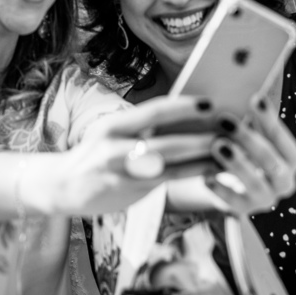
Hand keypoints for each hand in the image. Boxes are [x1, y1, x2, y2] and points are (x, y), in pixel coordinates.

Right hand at [42, 97, 221, 216]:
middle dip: (201, 137)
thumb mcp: (113, 132)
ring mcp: (123, 174)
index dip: (183, 107)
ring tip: (232, 150)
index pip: (153, 112)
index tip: (211, 103)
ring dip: (204, 158)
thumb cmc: (98, 154)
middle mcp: (116, 148)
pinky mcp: (130, 192)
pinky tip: (215, 169)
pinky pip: (169, 182)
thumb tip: (189, 113)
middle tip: (231, 129)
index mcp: (114, 125)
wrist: (63, 186)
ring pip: (171, 166)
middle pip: (166, 142)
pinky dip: (194, 174)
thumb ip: (144, 126)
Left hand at [204, 98, 295, 214]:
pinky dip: (220, 190)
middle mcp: (284, 182)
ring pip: (255, 184)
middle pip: (272, 163)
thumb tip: (246, 85)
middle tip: (224, 120)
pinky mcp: (245, 211)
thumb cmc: (246, 149)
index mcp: (290, 160)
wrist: (235, 184)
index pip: (285, 141)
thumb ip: (254, 119)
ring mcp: (266, 199)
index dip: (271, 120)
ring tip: (216, 145)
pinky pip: (234, 204)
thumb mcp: (254, 133)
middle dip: (249, 140)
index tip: (255, 97)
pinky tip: (205, 176)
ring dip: (236, 164)